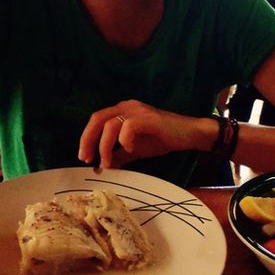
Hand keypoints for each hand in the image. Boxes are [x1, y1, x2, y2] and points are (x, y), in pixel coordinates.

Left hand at [78, 99, 215, 168]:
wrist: (189, 134)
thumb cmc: (162, 139)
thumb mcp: (135, 149)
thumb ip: (119, 155)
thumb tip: (102, 167)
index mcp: (122, 111)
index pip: (96, 120)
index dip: (87, 138)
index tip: (85, 157)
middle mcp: (127, 107)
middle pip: (97, 119)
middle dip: (89, 140)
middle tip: (87, 159)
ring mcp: (138, 110)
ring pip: (110, 125)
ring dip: (105, 146)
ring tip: (108, 163)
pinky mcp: (148, 118)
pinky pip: (128, 127)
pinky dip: (124, 141)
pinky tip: (131, 150)